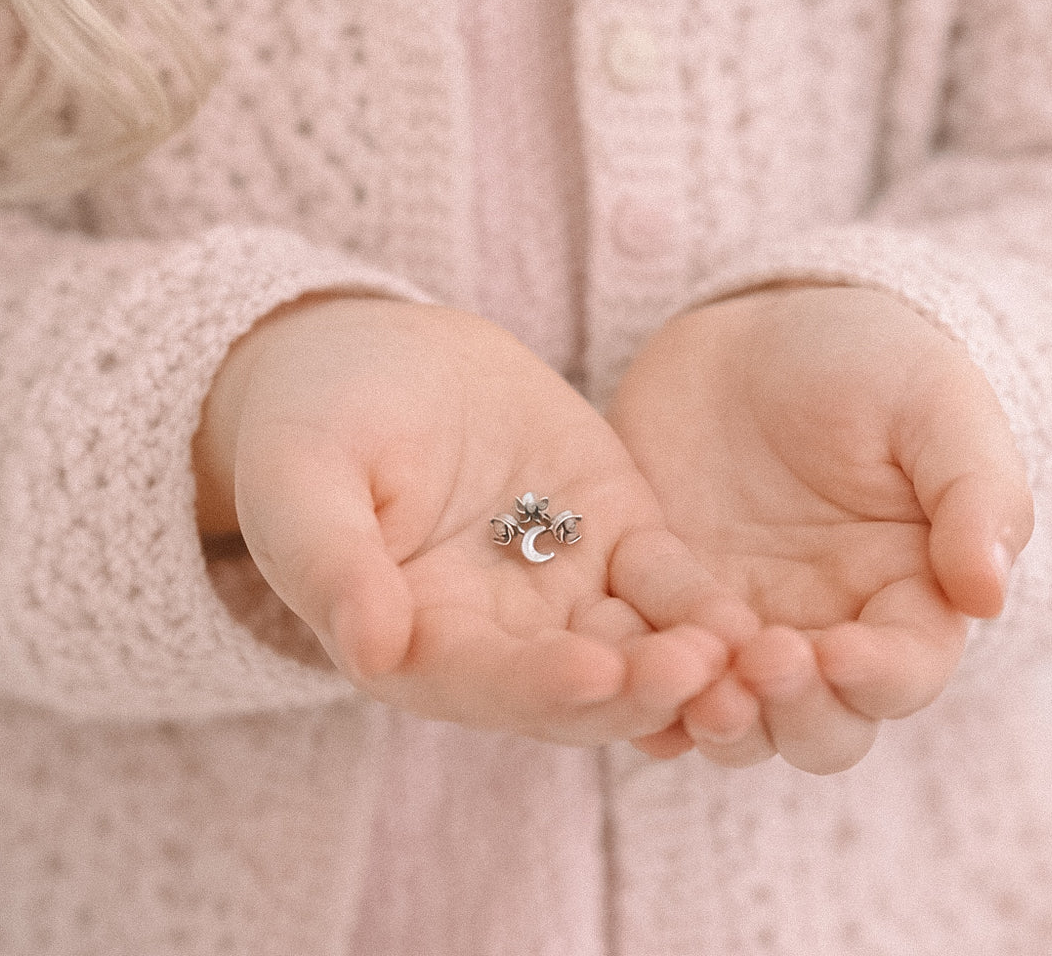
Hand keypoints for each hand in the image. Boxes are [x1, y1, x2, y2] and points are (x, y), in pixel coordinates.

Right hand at [193, 294, 756, 744]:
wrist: (379, 361)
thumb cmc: (315, 420)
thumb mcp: (301, 475)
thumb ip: (329, 561)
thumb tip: (369, 649)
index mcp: (414, 646)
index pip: (483, 683)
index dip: (539, 685)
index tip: (594, 672)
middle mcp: (500, 644)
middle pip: (579, 691)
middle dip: (637, 688)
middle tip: (694, 670)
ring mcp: (566, 597)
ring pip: (637, 650)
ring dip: (688, 661)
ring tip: (739, 650)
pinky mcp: (619, 544)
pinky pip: (670, 588)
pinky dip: (707, 607)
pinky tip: (750, 615)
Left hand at [609, 285, 1032, 772]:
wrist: (753, 337)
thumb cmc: (869, 362)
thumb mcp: (937, 405)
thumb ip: (975, 493)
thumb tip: (989, 595)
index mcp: (907, 600)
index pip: (906, 672)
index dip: (878, 677)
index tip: (839, 653)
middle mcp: (826, 637)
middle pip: (822, 730)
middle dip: (794, 714)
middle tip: (759, 664)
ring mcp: (739, 634)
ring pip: (736, 726)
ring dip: (718, 721)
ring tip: (691, 681)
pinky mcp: (662, 616)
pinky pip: (650, 681)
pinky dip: (637, 693)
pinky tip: (620, 673)